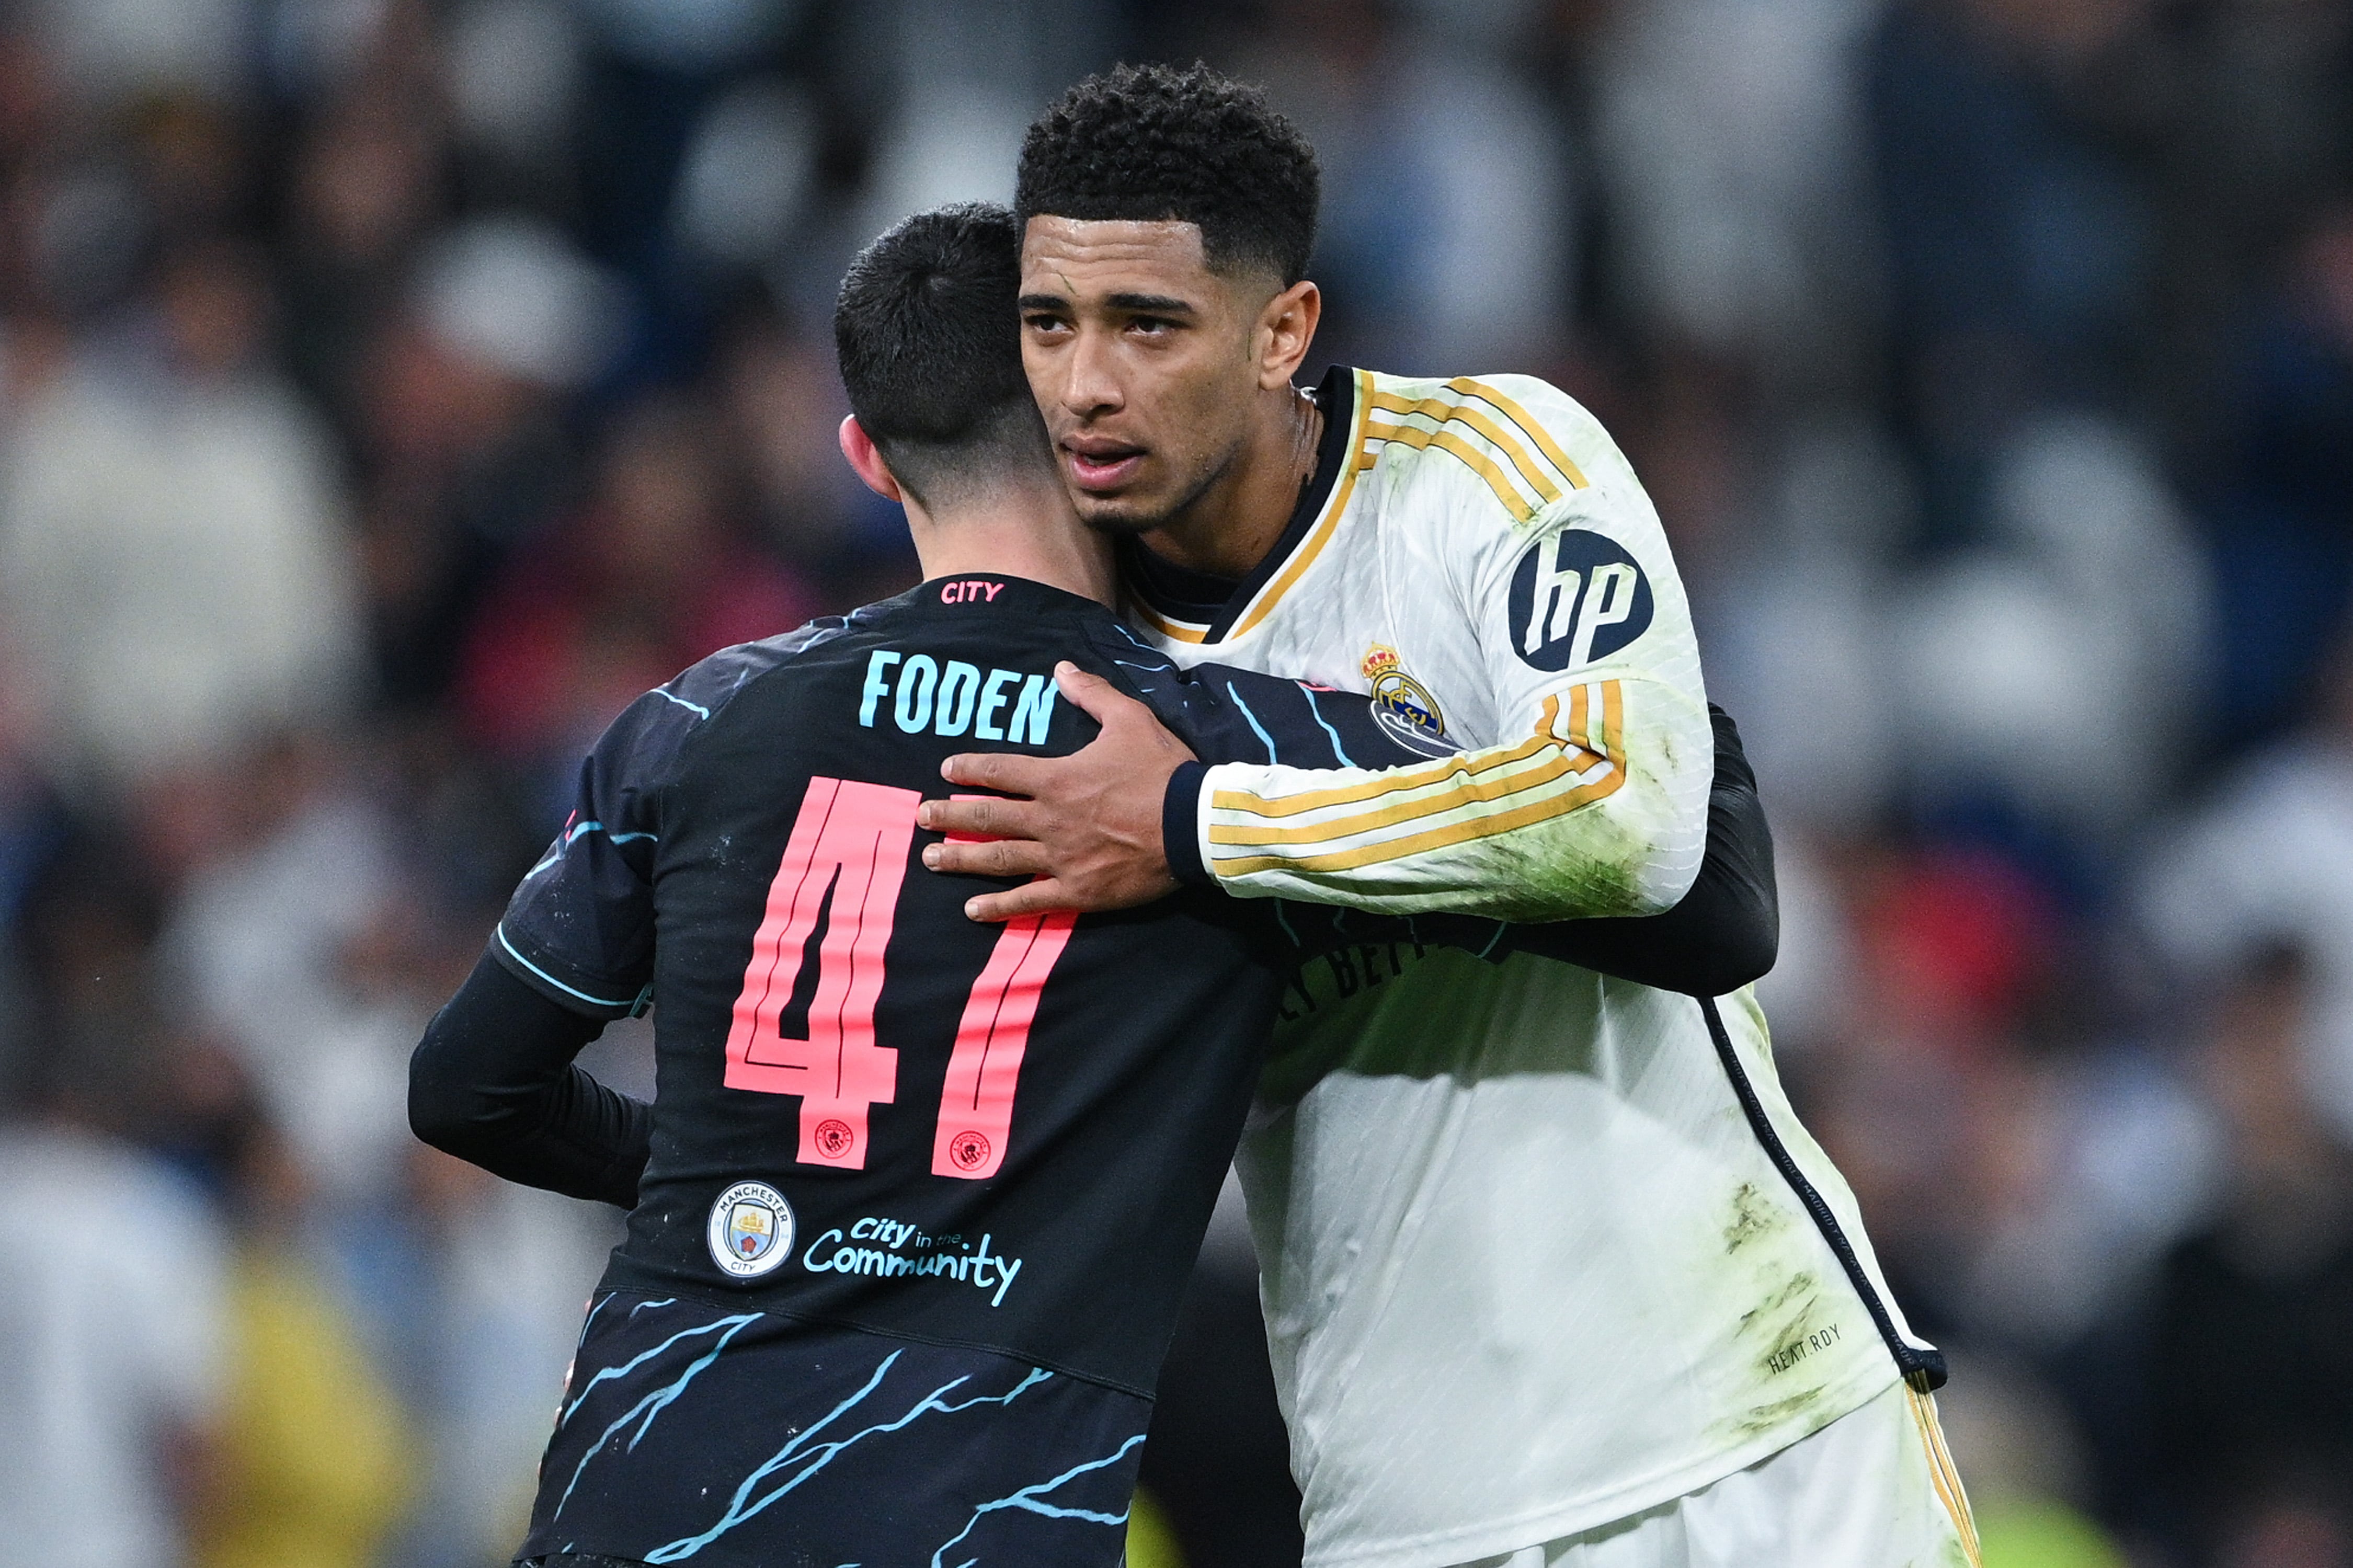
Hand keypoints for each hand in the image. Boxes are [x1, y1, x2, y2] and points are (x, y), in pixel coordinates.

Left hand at [916, 663, 1196, 920]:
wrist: (1194, 826)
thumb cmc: (1163, 772)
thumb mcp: (1130, 720)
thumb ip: (1092, 695)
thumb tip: (1060, 669)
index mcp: (1057, 778)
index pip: (1000, 771)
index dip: (970, 770)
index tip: (947, 771)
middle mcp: (1049, 819)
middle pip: (988, 816)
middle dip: (950, 815)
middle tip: (922, 817)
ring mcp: (1059, 858)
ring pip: (998, 858)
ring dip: (961, 858)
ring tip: (931, 859)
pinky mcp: (1077, 891)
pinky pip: (1029, 900)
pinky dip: (999, 907)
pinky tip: (973, 910)